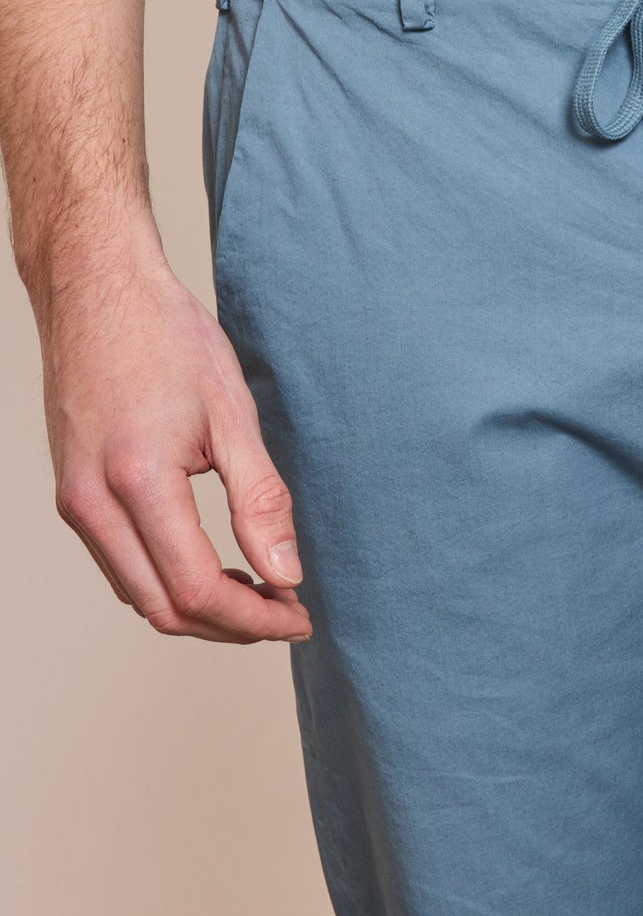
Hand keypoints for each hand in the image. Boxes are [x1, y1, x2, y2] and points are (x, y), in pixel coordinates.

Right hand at [41, 239, 310, 641]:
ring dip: (198, 608)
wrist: (97, 289)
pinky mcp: (72, 494)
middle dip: (230, 626)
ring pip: (137, 594)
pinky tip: (212, 563)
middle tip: (286, 613)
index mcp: (136, 482)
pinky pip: (119, 565)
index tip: (298, 615)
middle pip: (163, 610)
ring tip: (258, 591)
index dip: (255, 617)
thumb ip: (260, 499)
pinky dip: (167, 581)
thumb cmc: (165, 336)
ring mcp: (74, 502)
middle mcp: (92, 504)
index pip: (198, 589)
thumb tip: (286, 573)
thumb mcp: (232, 411)